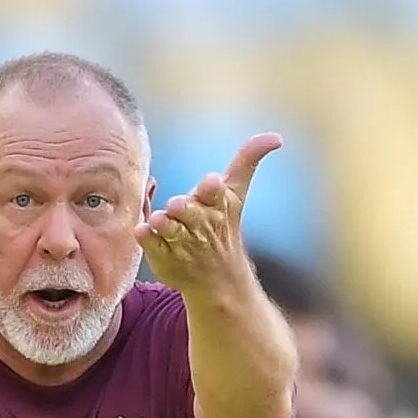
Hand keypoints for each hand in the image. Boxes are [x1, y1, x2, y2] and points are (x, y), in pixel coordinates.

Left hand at [136, 133, 281, 297]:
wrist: (219, 279)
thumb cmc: (223, 225)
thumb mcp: (236, 192)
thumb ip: (248, 160)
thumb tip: (276, 137)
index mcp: (217, 206)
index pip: (216, 195)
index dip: (213, 189)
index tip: (212, 181)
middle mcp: (200, 225)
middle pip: (193, 214)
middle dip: (186, 209)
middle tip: (177, 204)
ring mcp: (181, 242)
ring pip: (172, 231)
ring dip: (166, 225)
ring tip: (157, 219)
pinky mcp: (164, 256)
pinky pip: (154, 247)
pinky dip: (148, 240)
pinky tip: (141, 231)